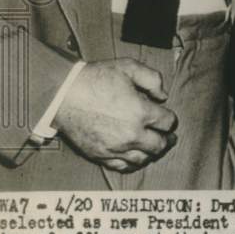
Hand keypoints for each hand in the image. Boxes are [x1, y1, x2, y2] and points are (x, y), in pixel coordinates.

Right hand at [53, 58, 177, 172]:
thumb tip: (163, 96)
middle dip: (166, 139)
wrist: (64, 94)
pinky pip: (123, 167)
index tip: (167, 116)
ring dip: (150, 152)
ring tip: (152, 145)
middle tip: (167, 136)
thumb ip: (153, 79)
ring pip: (143, 159)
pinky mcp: (100, 155)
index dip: (170, 118)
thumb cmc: (96, 79)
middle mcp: (131, 134)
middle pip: (159, 145)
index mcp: (141, 112)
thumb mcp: (129, 67)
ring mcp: (115, 148)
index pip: (168, 122)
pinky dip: (132, 162)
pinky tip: (134, 155)